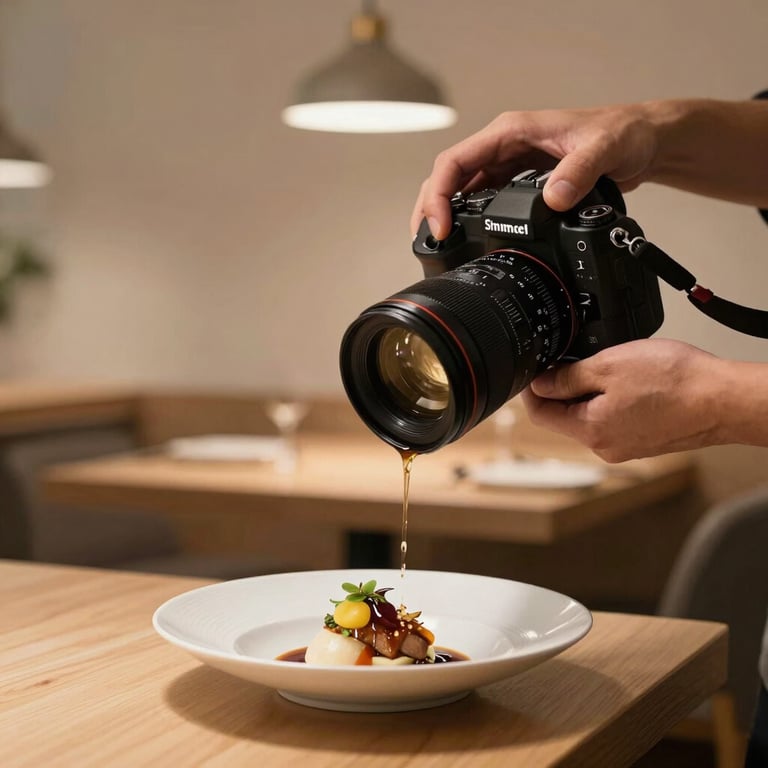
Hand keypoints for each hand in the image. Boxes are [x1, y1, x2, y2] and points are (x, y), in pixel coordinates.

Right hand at [411, 103, 658, 238]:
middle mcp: (503, 147)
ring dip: (447, 215)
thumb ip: (578, 172)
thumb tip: (553, 198)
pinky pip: (483, 201)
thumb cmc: (622, 133)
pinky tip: (467, 239)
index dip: (439, 194)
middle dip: (431, 208)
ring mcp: (509, 166)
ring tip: (438, 245)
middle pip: (449, 177)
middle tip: (427, 241)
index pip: (455, 161)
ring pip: (462, 190)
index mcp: (510, 132)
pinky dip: (469, 220)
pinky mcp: (519, 183)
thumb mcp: (603, 148)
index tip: (440, 225)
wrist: (641, 142)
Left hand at [520, 339, 723, 462]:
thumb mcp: (608, 366)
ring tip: (612, 368)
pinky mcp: (645, 441)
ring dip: (592, 393)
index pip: (541, 415)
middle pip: (565, 417)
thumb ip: (567, 377)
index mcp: (591, 431)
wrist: (724, 399)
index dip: (532, 390)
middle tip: (574, 360)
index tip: (533, 372)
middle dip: (564, 388)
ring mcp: (627, 447)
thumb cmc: (676, 382)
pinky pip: (616, 420)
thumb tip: (540, 384)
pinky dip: (614, 401)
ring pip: (592, 417)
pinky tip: (633, 383)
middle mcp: (606, 446)